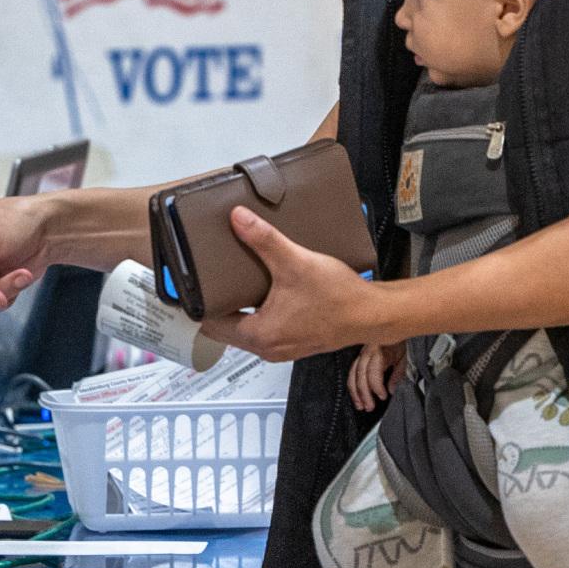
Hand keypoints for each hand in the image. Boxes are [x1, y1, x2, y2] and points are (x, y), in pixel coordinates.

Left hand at [204, 208, 389, 363]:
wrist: (373, 314)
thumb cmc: (339, 298)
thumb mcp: (296, 262)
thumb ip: (264, 240)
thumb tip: (238, 220)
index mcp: (259, 335)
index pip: (210, 324)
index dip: (201, 303)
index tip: (194, 285)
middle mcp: (267, 348)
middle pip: (225, 327)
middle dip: (218, 304)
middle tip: (213, 279)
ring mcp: (282, 347)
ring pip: (246, 329)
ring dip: (239, 309)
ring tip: (235, 282)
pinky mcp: (295, 341)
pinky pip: (265, 329)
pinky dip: (258, 313)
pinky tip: (265, 292)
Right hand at [348, 341, 405, 409]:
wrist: (394, 326)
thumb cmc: (400, 340)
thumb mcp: (404, 356)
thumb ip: (398, 374)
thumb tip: (392, 389)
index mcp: (378, 350)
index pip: (372, 371)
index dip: (376, 386)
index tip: (383, 396)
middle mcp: (366, 352)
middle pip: (359, 375)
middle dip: (363, 394)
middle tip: (369, 407)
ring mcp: (360, 354)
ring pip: (352, 375)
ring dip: (355, 392)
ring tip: (360, 405)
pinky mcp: (358, 357)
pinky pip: (352, 372)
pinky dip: (353, 386)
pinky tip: (357, 395)